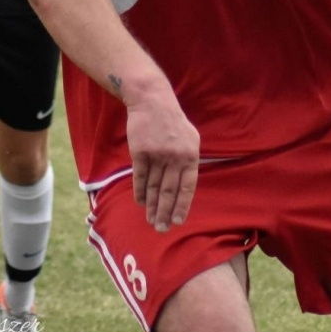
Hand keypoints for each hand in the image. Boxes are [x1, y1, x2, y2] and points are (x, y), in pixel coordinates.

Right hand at [126, 89, 199, 232]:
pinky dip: (139, 192)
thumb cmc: (173, 122)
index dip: (183, 205)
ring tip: (150, 220)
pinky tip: (140, 204)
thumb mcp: (191, 138)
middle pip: (169, 191)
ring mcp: (157, 155)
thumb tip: (186, 186)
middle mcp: (175, 157)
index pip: (188, 186)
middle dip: (165, 212)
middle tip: (161, 229)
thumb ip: (190, 161)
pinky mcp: (140, 153)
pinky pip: (140, 177)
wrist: (152, 102)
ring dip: (151, 206)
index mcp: (191, 154)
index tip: (178, 221)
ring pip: (153, 187)